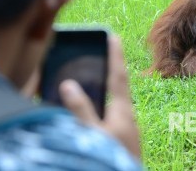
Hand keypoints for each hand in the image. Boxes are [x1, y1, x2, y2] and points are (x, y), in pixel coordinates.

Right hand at [59, 36, 140, 158]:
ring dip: (105, 87)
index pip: (118, 76)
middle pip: (117, 86)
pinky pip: (110, 115)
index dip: (115, 55)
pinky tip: (92, 111)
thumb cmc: (113, 160)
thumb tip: (69, 85)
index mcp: (122, 112)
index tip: (113, 36)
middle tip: (102, 51)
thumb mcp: (94, 136)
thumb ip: (81, 111)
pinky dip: (102, 106)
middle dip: (110, 67)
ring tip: (94, 77)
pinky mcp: (121, 139)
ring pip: (114, 101)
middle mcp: (126, 117)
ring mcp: (125, 129)